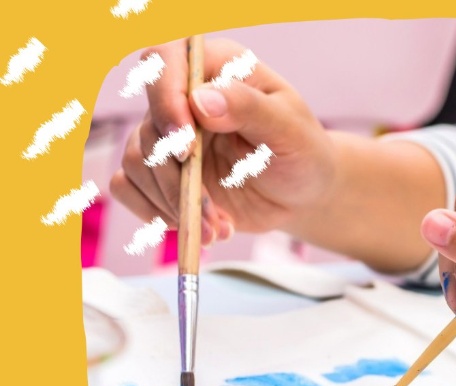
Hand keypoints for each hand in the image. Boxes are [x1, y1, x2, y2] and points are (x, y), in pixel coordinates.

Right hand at [109, 38, 333, 245]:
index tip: (186, 149)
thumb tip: (201, 101)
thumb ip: (250, 108)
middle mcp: (183, 98)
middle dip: (178, 182)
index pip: (164, 60)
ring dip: (174, 206)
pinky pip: (127, 188)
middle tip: (214, 214)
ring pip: (136, 164)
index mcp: (215, 69)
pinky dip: (157, 215)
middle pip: (149, 129)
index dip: (166, 101)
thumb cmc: (303, 154)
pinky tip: (196, 229)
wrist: (302, 194)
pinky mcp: (161, 173)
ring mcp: (168, 137)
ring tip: (217, 229)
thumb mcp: (291, 130)